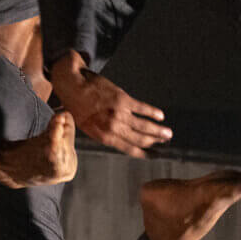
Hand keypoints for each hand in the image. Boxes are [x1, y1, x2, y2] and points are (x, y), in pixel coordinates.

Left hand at [52, 59, 169, 155]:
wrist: (72, 84)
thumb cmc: (77, 105)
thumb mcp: (86, 125)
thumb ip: (103, 133)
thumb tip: (118, 141)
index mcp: (103, 136)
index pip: (129, 149)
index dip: (144, 153)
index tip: (155, 155)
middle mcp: (112, 128)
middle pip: (139, 139)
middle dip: (155, 142)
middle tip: (165, 142)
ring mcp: (118, 114)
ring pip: (144, 126)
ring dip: (158, 130)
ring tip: (168, 133)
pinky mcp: (122, 99)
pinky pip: (142, 108)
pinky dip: (153, 112)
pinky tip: (161, 116)